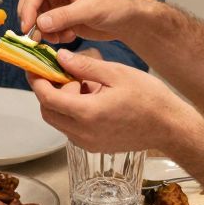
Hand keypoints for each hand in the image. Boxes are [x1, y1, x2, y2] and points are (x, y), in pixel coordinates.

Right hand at [16, 0, 140, 45]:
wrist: (129, 18)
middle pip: (31, 1)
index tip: (27, 29)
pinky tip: (69, 36)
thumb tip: (39, 23)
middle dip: (33, 20)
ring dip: (44, 30)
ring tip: (61, 38)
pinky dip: (53, 34)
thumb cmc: (116, 5)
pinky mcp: (61, 14)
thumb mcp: (90, 10)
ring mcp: (57, 0)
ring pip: (37, 16)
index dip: (28, 9)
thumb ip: (64, 16)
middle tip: (37, 39)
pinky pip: (46, 25)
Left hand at [29, 50, 194, 152]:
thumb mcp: (117, 74)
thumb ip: (85, 67)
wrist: (169, 127)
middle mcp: (82, 133)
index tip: (34, 67)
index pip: (47, 97)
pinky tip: (91, 99)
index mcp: (87, 113)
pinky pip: (71, 129)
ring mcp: (87, 143)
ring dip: (61, 103)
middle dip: (48, 91)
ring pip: (58, 121)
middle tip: (63, 74)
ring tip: (83, 85)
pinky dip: (72, 113)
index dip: (36, 81)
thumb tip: (61, 58)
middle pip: (47, 112)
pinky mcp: (94, 146)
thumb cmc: (149, 98)